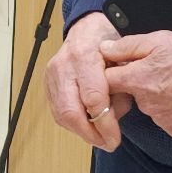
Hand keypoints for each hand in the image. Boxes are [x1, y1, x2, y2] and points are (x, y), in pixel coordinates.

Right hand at [44, 12, 130, 150]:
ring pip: (61, 115)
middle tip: (107, 144)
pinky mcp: (47, 82)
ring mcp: (52, 74)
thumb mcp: (124, 60)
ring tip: (100, 137)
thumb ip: (121, 87)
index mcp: (84, 55)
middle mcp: (63, 65)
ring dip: (81, 132)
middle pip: (70, 111)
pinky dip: (73, 123)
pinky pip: (57, 111)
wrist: (88, 29)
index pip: (92, 98)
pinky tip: (88, 125)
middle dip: (90, 134)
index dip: (104, 124)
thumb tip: (113, 116)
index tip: (115, 139)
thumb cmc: (109, 43)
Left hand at [102, 31, 171, 139]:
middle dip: (141, 83)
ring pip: (151, 107)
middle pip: (132, 94)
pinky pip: (167, 119)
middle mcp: (146, 105)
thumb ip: (127, 46)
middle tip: (163, 70)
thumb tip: (104, 49)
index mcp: (138, 81)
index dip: (113, 72)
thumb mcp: (160, 40)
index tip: (122, 66)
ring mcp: (162, 121)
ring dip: (159, 96)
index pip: (107, 81)